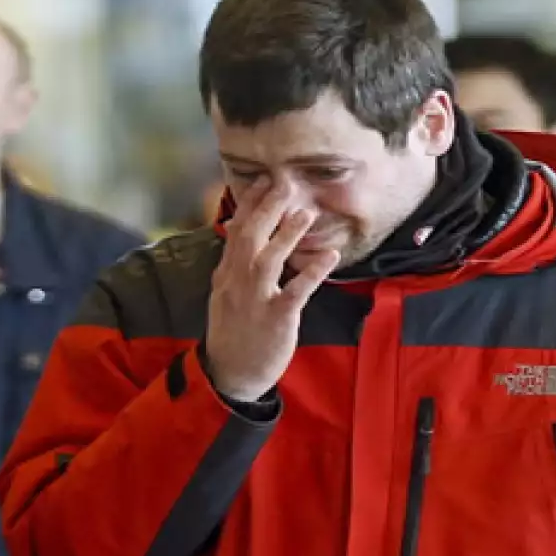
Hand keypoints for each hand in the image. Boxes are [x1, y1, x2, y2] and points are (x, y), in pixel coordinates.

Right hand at [203, 181, 338, 401]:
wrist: (232, 374)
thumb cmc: (234, 333)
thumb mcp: (226, 295)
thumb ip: (234, 265)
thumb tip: (240, 233)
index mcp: (226, 275)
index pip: (236, 232)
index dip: (249, 205)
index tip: (262, 181)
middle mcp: (237, 283)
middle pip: (249, 238)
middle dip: (266, 209)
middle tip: (283, 184)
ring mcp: (256, 300)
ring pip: (268, 260)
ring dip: (287, 235)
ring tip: (305, 213)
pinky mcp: (276, 318)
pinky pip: (296, 291)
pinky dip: (313, 271)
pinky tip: (329, 254)